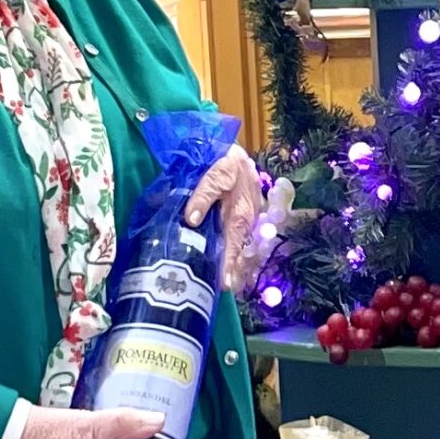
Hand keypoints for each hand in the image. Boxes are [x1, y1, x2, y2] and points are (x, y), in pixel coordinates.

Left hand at [183, 147, 267, 295]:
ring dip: (233, 262)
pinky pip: (238, 237)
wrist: (234, 148)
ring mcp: (247, 218)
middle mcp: (247, 219)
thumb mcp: (213, 173)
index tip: (223, 284)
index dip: (227, 265)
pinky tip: (227, 260)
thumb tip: (192, 221)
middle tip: (223, 290)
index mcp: (240, 212)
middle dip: (232, 270)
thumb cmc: (223, 159)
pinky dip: (233, 249)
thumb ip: (202, 196)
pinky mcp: (243, 215)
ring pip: (240, 245)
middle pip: (239, 250)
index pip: (232, 245)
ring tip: (225, 282)